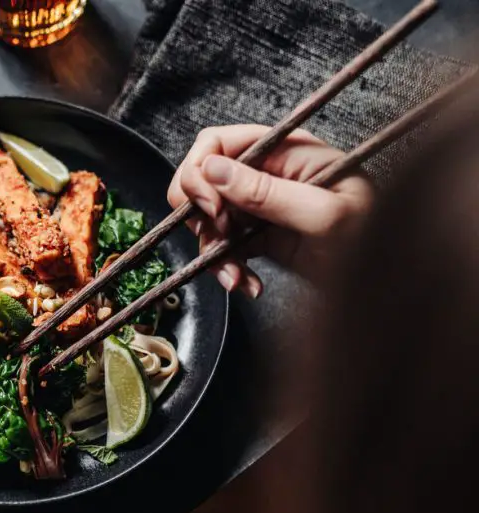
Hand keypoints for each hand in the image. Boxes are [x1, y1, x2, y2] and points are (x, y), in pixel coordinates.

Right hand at [167, 125, 373, 294]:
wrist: (391, 289)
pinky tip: (246, 284)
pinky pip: (223, 247)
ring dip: (213, 250)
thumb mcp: (322, 215)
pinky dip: (226, 268)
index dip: (201, 172)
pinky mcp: (259, 238)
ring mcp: (262, 207)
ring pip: (208, 219)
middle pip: (204, 180)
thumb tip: (213, 170)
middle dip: (201, 214)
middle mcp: (269, 174)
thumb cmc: (376, 243)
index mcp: (287, 151)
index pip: (219, 142)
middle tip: (219, 238)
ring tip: (236, 278)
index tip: (211, 208)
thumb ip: (266, 191)